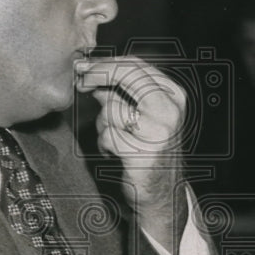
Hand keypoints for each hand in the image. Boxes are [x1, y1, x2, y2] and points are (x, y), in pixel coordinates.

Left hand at [75, 57, 185, 181]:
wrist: (163, 191)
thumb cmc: (149, 149)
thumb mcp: (142, 115)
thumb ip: (123, 93)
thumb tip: (92, 73)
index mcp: (174, 95)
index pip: (136, 65)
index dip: (105, 62)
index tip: (83, 65)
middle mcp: (170, 110)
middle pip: (126, 75)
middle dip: (97, 75)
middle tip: (80, 81)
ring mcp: (159, 132)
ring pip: (111, 109)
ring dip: (102, 124)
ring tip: (114, 138)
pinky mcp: (143, 153)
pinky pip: (107, 136)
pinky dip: (104, 145)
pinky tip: (115, 153)